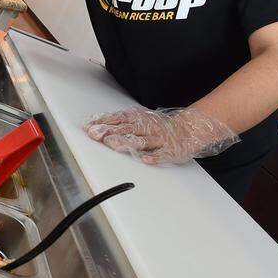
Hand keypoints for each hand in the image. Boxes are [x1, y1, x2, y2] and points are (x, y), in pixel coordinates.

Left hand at [83, 107, 239, 164]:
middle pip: (127, 129)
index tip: (89, 127)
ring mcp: (158, 139)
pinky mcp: (169, 150)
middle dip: (111, 132)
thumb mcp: (138, 120)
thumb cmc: (157, 126)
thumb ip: (118, 123)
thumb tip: (94, 126)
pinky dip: (153, 157)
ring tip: (113, 144)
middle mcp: (147, 127)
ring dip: (127, 142)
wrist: (188, 129)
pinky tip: (144, 159)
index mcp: (139, 119)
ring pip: (141, 141)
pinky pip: (161, 154)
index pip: (119, 119)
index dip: (103, 122)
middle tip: (96, 135)